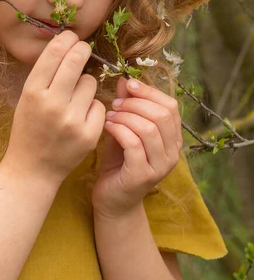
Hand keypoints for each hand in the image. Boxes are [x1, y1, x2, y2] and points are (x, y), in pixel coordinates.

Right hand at [3, 30, 105, 185]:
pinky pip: (99, 104)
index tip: (71, 37)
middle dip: (83, 49)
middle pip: (76, 60)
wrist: (32, 169)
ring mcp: (72, 120)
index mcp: (32, 92)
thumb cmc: (29, 127)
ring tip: (74, 97)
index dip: (66, 39)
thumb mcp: (27, 97)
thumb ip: (45, 73)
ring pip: (90, 82)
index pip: (54, 53)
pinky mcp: (89, 134)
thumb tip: (67, 43)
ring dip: (85, 84)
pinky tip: (81, 117)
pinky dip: (92, 107)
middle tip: (84, 48)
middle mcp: (52, 104)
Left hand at [91, 77, 182, 219]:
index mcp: (173, 139)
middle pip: (162, 115)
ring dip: (125, 117)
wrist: (112, 200)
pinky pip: (133, 144)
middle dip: (136, 104)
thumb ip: (127, 106)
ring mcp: (159, 166)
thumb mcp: (124, 128)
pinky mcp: (142, 176)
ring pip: (148, 129)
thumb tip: (125, 79)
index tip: (129, 85)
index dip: (150, 91)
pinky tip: (106, 127)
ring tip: (110, 115)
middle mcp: (172, 153)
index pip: (171, 106)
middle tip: (116, 103)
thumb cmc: (119, 162)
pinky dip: (118, 130)